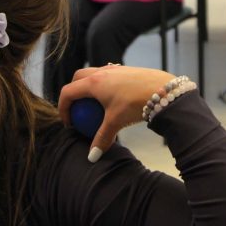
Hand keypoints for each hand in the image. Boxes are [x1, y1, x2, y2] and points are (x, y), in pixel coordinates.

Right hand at [57, 64, 176, 158]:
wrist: (162, 90)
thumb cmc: (135, 104)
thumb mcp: (116, 122)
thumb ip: (102, 138)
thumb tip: (92, 157)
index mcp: (93, 83)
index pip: (68, 92)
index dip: (63, 108)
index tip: (69, 122)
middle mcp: (101, 72)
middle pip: (77, 79)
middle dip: (73, 93)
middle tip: (78, 110)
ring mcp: (113, 68)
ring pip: (93, 74)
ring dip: (88, 88)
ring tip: (94, 105)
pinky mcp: (125, 69)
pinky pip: (107, 75)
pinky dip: (103, 86)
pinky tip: (113, 100)